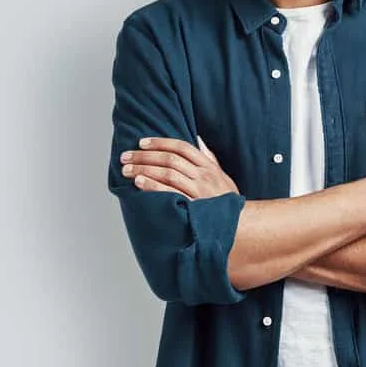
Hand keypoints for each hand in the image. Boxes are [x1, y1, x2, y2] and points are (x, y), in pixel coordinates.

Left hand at [120, 136, 239, 198]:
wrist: (239, 227)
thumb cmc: (227, 202)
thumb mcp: (223, 177)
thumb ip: (209, 158)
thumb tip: (198, 139)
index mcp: (209, 166)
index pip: (182, 147)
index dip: (160, 142)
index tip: (142, 142)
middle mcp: (204, 176)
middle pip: (170, 159)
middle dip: (145, 155)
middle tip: (126, 156)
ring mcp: (199, 191)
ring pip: (167, 173)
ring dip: (144, 168)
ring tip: (127, 169)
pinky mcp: (192, 207)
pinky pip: (169, 193)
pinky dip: (152, 185)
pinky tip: (139, 181)